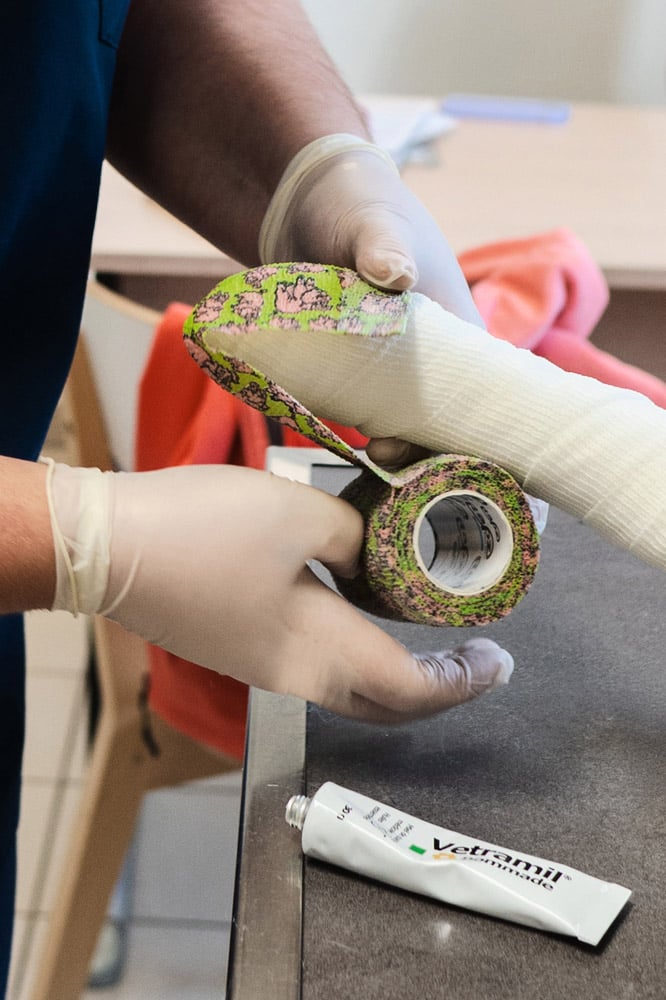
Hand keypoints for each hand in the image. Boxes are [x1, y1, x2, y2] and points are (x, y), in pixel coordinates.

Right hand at [45, 462, 511, 721]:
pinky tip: (359, 609)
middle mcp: (295, 675)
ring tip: (426, 634)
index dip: (462, 682)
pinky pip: (315, 667)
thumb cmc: (205, 531)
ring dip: (397, 674)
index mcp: (320, 652)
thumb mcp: (299, 517)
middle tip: (470, 661)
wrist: (109, 548)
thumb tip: (374, 560)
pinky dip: (356, 654)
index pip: (411, 690)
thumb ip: (356, 541)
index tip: (497, 663)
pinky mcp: (238, 647)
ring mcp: (262, 667)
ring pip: (350, 689)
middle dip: (436, 691)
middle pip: (383, 707)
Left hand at [260, 134, 481, 467]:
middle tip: (386, 452)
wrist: (301, 200)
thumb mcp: (370, 219)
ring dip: (387, 439)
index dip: (465, 423)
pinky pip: (358, 406)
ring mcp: (387, 362)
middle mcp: (428, 350)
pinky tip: (337, 436)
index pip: (476, 388)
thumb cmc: (353, 201)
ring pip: (397, 417)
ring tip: (371, 455)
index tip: (438, 443)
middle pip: (437, 414)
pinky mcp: (350, 366)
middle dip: (420, 442)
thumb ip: (383, 243)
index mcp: (454, 323)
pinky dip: (352, 423)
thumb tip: (396, 274)